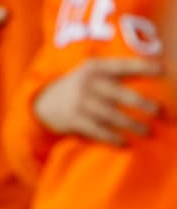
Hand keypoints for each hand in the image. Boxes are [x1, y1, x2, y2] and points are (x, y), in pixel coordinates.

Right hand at [34, 57, 160, 145]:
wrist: (46, 102)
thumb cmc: (81, 88)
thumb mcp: (92, 74)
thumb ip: (117, 74)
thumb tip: (158, 77)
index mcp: (94, 68)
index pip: (122, 66)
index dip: (143, 67)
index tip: (163, 71)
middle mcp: (87, 83)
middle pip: (122, 94)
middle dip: (143, 104)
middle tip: (159, 112)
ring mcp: (79, 101)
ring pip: (113, 116)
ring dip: (133, 125)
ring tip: (147, 132)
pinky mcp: (74, 119)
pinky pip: (99, 131)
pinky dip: (114, 138)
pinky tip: (125, 143)